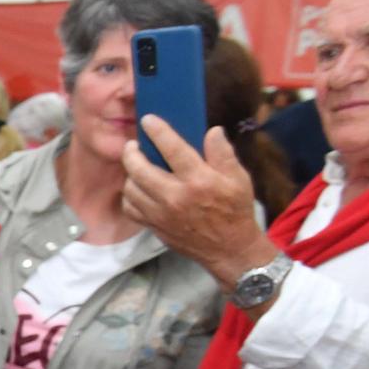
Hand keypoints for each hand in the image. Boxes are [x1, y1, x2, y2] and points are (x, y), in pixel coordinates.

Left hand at [121, 121, 276, 289]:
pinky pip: (131, 208)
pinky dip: (129, 196)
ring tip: (135, 165)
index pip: (173, 149)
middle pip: (140, 169)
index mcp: (199, 180)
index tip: (148, 120)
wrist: (228, 248)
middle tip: (132, 145)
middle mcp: (175, 196)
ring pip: (131, 188)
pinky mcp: (154, 226)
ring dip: (129, 174)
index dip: (158, 131)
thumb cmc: (235, 210)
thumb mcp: (239, 179)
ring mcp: (161, 213)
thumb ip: (223, 154)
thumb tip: (212, 131)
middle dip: (131, 153)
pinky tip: (137, 188)